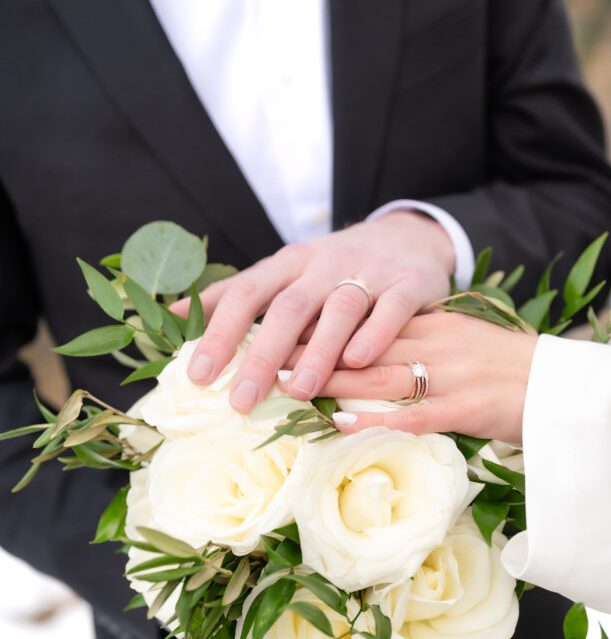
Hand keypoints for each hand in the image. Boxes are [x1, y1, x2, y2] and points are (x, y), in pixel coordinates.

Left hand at [173, 212, 454, 411]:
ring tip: (297, 391)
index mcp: (288, 263)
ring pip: (339, 310)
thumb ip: (235, 294)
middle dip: (262, 355)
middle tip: (241, 401)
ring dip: (317, 351)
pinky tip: (358, 363)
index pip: (245, 293)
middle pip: (288, 307)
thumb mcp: (284, 272)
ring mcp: (367, 273)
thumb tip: (173, 315)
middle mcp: (324, 264)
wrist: (408, 236)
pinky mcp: (408, 284)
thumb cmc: (333, 268)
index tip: (198, 375)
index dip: (219, 333)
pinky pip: (390, 308)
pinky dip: (374, 334)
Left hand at [284, 313, 536, 443]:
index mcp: (428, 324)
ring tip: (287, 388)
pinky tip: (342, 425)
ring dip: (330, 382)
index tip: (273, 331)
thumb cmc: (505, 368)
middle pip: (360, 344)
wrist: (562, 386)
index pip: (361, 320)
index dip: (315, 327)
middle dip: (309, 351)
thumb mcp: (457, 342)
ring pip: (380, 375)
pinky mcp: (466, 408)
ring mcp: (449, 375)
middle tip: (261, 358)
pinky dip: (376, 420)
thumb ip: (414, 342)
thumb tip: (364, 356)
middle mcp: (433, 342)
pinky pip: (414, 415)